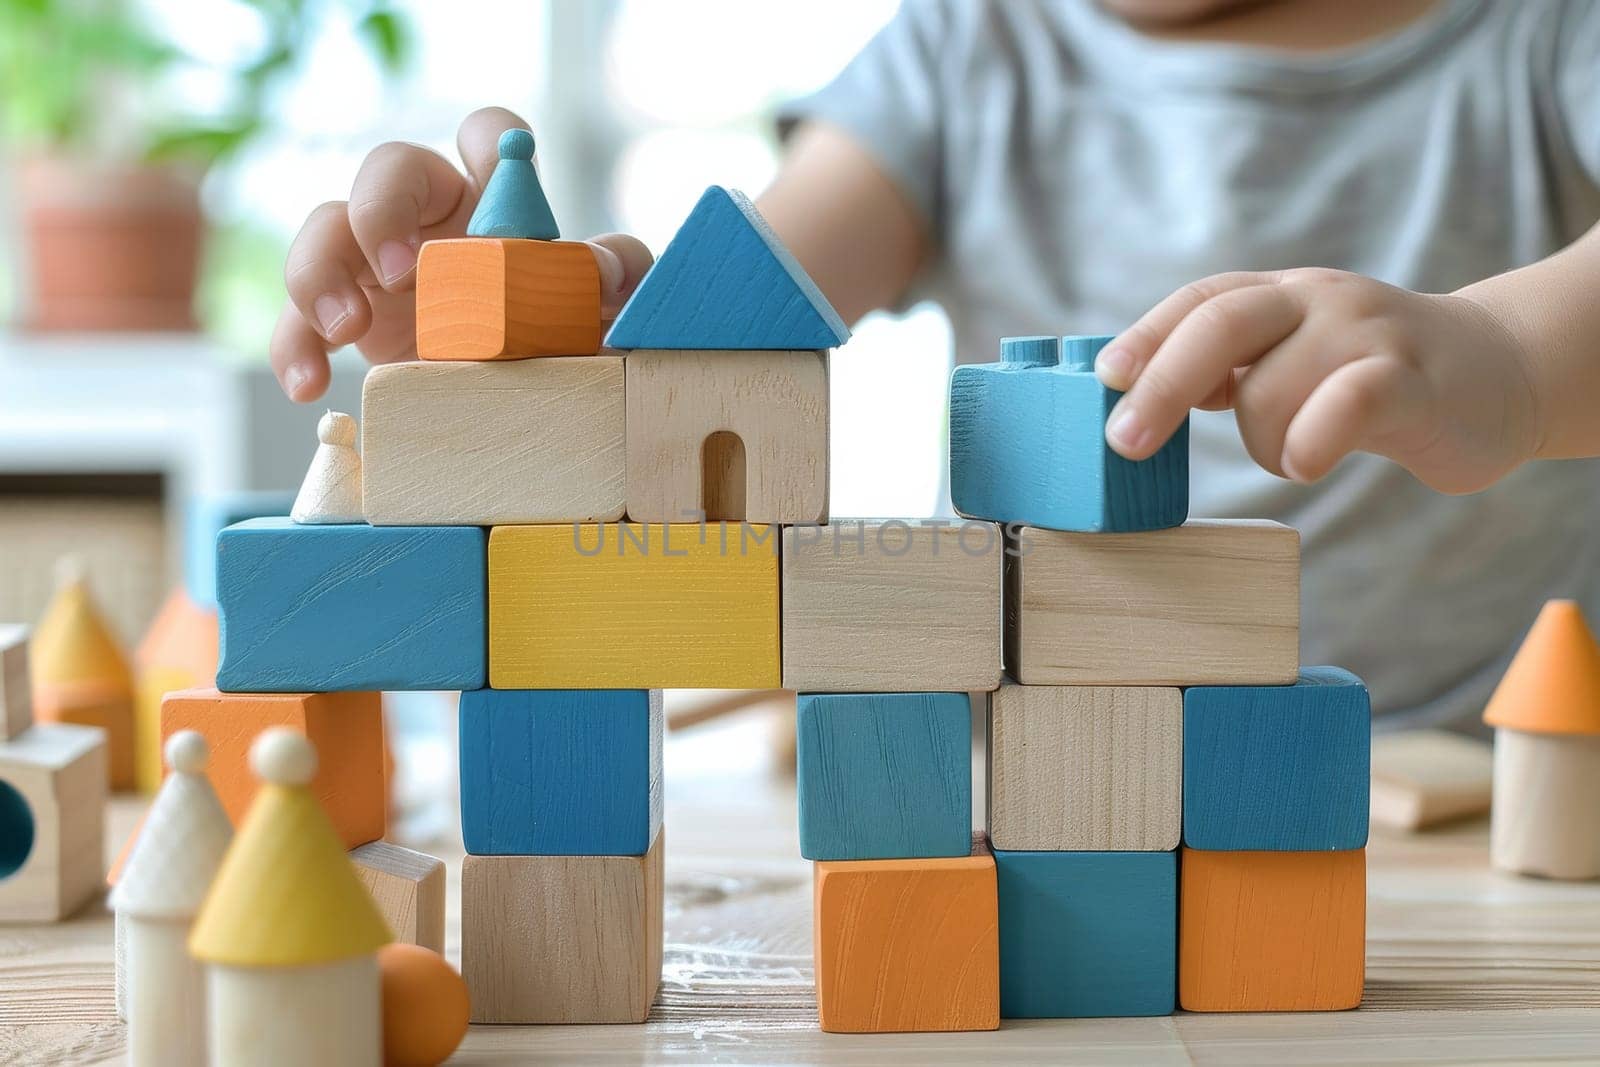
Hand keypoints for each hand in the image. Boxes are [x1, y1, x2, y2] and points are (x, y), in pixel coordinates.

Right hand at [270, 106, 653, 401]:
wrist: (523, 417)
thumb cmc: (561, 344)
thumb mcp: (598, 311)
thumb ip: (615, 273)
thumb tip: (601, 264)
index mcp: (494, 199)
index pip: (486, 136)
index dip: (487, 141)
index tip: (494, 178)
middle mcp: (430, 218)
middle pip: (389, 167)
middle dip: (383, 208)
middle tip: (402, 269)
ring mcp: (375, 265)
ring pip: (324, 228)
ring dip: (320, 271)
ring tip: (344, 328)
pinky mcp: (345, 318)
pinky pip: (297, 318)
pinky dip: (294, 345)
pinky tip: (307, 385)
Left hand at [1094, 268, 1541, 493]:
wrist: (1501, 374)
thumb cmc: (1374, 378)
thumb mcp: (1295, 358)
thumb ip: (1227, 370)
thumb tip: (1135, 393)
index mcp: (1283, 295)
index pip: (1200, 301)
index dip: (1146, 337)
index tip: (1105, 379)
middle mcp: (1319, 300)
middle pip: (1218, 325)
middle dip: (1161, 385)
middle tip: (1125, 443)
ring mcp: (1368, 334)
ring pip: (1269, 392)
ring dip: (1264, 446)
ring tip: (1301, 453)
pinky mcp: (1413, 379)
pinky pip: (1346, 400)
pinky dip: (1312, 438)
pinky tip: (1307, 463)